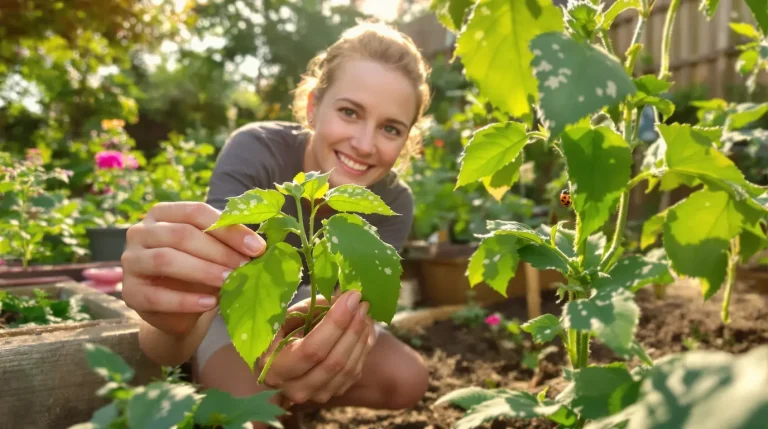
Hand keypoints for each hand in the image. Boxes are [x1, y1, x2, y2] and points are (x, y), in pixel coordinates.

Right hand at [121, 202, 265, 335]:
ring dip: (203, 271)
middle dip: (219, 251)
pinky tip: (210, 303)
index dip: (229, 229)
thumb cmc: (198, 272)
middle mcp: (140, 232)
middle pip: (181, 235)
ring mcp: (131, 262)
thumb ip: (228, 244)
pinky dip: (186, 300)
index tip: (258, 248)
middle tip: (245, 267)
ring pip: (166, 260)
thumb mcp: (213, 253)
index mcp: (162, 214)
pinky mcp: (130, 292)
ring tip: (230, 282)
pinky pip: (157, 296)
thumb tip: (260, 245)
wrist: (176, 310)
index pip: (196, 213)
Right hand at [260, 290, 376, 404]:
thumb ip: (313, 309)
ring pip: (348, 368)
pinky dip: (363, 347)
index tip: (351, 297)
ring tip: (365, 312)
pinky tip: (365, 327)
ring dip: (360, 336)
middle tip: (362, 303)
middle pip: (334, 361)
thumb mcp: (288, 317)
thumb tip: (345, 297)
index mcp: (275, 368)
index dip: (335, 323)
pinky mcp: (333, 393)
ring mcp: (316, 395)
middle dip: (352, 328)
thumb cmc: (282, 333)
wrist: (282, 361)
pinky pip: (355, 372)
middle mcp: (295, 389)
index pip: (312, 349)